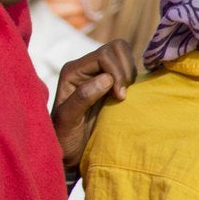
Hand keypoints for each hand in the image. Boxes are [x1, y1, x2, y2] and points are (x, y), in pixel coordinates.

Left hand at [52, 40, 135, 168]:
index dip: (117, 73)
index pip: (104, 55)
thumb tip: (105, 79)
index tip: (119, 97)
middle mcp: (85, 68)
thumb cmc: (64, 137)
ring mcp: (98, 74)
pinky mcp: (110, 83)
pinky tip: (128, 94)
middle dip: (125, 70)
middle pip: (116, 48)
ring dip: (130, 73)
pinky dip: (133, 77)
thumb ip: (82, 98)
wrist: (69, 151)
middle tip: (122, 96)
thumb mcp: (68, 120)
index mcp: (72, 71)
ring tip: (124, 96)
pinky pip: (127, 68)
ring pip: (123, 55)